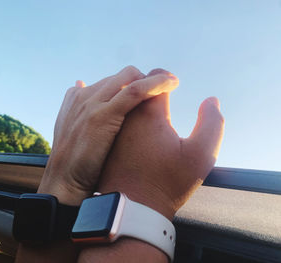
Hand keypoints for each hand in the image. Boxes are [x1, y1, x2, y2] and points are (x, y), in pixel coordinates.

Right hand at [38, 66, 178, 204]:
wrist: (63, 182)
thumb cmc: (72, 163)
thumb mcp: (71, 130)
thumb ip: (78, 109)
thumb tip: (80, 85)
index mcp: (78, 97)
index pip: (112, 81)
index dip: (132, 84)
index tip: (149, 93)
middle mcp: (86, 95)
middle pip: (122, 75)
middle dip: (144, 79)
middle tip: (163, 88)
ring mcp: (93, 103)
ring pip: (130, 77)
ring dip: (154, 78)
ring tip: (171, 83)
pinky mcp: (104, 115)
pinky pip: (135, 90)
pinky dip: (156, 84)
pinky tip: (171, 85)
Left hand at [98, 69, 224, 219]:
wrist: (131, 207)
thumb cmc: (167, 183)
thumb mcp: (201, 155)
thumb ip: (212, 123)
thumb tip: (211, 100)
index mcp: (148, 112)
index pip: (155, 77)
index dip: (165, 79)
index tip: (171, 85)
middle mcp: (124, 114)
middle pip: (133, 84)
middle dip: (146, 85)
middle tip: (156, 91)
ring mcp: (109, 126)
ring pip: (118, 98)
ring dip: (129, 97)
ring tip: (140, 102)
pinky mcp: (102, 138)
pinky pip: (108, 114)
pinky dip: (117, 111)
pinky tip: (123, 117)